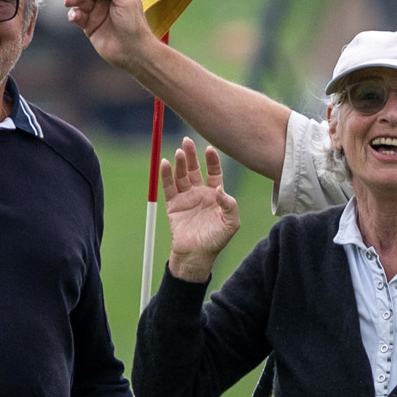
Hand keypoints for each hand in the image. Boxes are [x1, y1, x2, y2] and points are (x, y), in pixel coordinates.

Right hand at [60, 0, 157, 74]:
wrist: (133, 53)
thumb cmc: (134, 26)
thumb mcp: (125, 1)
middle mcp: (105, 2)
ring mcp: (96, 14)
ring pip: (79, 2)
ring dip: (73, 0)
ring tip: (71, 2)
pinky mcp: (89, 27)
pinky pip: (77, 17)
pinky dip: (74, 15)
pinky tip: (75, 16)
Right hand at [163, 139, 237, 281]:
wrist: (197, 255)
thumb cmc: (216, 240)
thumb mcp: (231, 223)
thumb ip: (229, 204)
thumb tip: (219, 188)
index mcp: (216, 194)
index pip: (214, 172)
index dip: (212, 160)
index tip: (210, 149)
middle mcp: (200, 192)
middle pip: (195, 168)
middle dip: (192, 155)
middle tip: (187, 140)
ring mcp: (186, 197)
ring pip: (181, 175)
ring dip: (180, 163)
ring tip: (179, 153)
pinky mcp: (173, 204)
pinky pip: (168, 186)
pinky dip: (166, 174)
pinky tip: (165, 163)